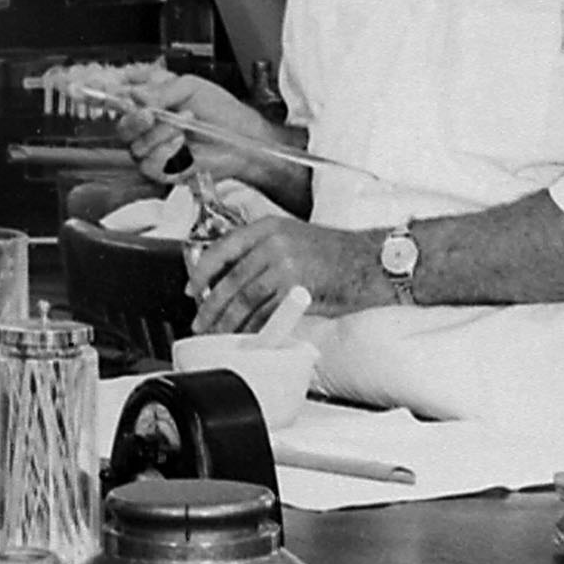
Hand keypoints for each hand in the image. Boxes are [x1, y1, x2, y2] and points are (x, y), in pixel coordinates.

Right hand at [115, 70, 276, 186]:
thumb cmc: (222, 111)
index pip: (121, 97)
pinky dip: (166, 152)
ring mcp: (154, 149)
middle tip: (150, 114)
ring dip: (160, 134)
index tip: (121, 94)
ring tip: (183, 124)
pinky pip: (150, 164)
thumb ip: (162, 89)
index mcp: (152, 99)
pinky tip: (182, 144)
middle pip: (123, 126)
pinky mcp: (163, 169)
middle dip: (134, 119)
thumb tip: (136, 94)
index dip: (115, 96)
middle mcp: (149, 125)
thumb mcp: (192, 87)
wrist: (243, 137)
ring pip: (136, 145)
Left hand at [188, 215, 366, 331]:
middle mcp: (273, 243)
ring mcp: (285, 265)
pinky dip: (255, 327)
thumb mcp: (293, 239)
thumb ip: (262, 253)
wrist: (371, 262)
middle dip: (212, 306)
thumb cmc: (337, 254)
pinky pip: (267, 313)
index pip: (222, 248)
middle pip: (230, 279)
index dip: (202, 271)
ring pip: (244, 299)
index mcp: (267, 228)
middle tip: (201, 322)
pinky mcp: (296, 289)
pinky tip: (249, 336)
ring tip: (219, 334)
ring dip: (228, 321)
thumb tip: (232, 280)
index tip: (192, 288)